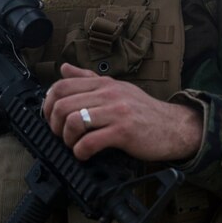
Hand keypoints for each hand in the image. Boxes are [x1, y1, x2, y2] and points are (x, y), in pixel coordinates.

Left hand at [41, 63, 202, 161]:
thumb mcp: (116, 88)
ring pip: (73, 121)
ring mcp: (116, 111)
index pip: (62, 85)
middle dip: (54, 124)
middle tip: (60, 135)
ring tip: (73, 145)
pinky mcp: (124, 131)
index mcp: (104, 84)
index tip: (50, 117)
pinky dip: (81, 151)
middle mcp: (108, 94)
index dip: (47, 104)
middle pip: (62, 104)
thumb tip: (64, 68)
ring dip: (66, 138)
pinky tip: (84, 154)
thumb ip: (88, 78)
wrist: (174, 126)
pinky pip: (90, 141)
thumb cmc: (144, 111)